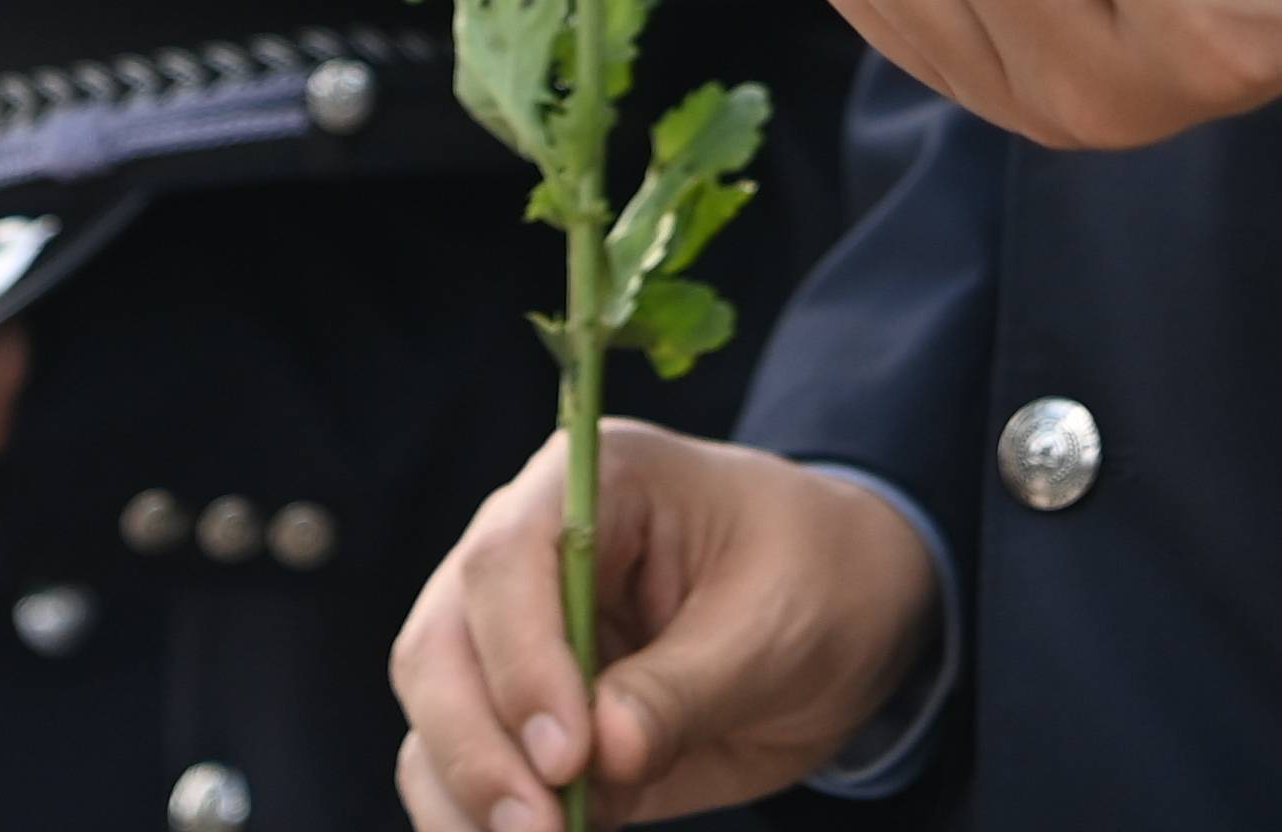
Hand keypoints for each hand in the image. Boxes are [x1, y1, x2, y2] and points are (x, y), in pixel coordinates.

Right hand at [391, 424, 937, 831]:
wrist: (846, 606)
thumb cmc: (818, 579)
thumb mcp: (778, 625)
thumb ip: (687, 687)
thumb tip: (600, 755)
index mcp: (596, 483)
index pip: (508, 557)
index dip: (521, 660)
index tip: (569, 755)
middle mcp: (529, 549)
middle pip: (443, 641)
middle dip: (476, 747)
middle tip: (539, 830)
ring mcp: (514, 631)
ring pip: (435, 712)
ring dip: (466, 796)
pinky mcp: (523, 709)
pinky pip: (458, 765)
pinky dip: (472, 818)